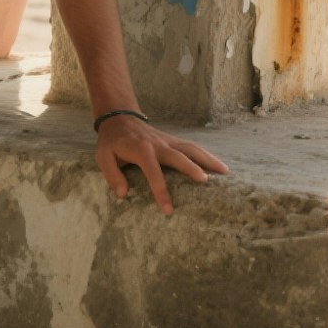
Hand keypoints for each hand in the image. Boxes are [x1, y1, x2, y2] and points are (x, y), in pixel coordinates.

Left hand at [96, 115, 227, 215]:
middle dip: (191, 167)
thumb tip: (123, 193)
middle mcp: (158, 144)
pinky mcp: (173, 140)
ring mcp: (167, 141)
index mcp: (140, 150)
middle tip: (205, 181)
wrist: (119, 118)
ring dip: (207, 158)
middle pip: (178, 156)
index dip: (160, 191)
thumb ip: (111, 174)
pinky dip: (206, 154)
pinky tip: (218, 164)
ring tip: (225, 171)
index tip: (168, 210)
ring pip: (191, 148)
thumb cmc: (111, 141)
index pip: (153, 172)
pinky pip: (192, 147)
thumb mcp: (103, 156)